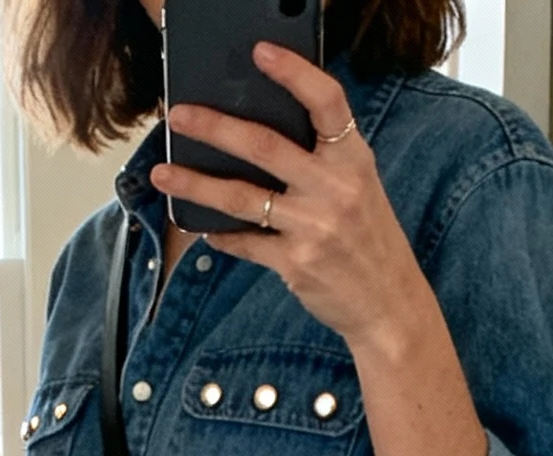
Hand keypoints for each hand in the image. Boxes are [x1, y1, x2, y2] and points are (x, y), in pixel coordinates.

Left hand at [153, 46, 427, 355]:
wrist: (389, 304)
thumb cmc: (368, 239)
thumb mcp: (359, 186)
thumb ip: (321, 160)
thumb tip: (257, 138)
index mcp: (352, 158)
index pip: (326, 102)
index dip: (294, 73)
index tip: (260, 53)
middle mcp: (334, 188)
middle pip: (264, 145)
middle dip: (214, 127)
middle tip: (179, 116)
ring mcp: (313, 227)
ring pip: (241, 196)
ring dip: (195, 184)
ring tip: (163, 175)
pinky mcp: (295, 264)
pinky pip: (245, 242)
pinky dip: (220, 235)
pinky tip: (203, 228)